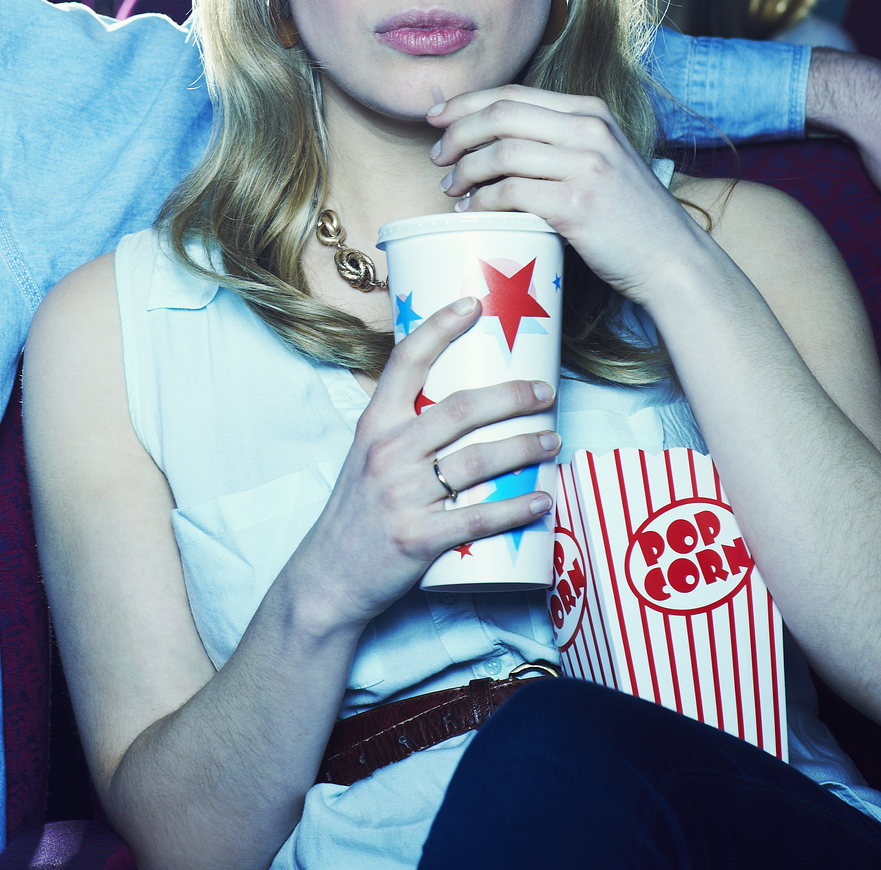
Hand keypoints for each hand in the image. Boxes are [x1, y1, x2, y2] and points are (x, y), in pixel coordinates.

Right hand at [286, 297, 556, 631]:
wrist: (327, 577)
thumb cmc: (356, 515)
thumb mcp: (367, 459)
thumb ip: (405, 432)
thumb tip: (464, 407)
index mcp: (373, 426)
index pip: (406, 363)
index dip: (439, 328)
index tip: (473, 304)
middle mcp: (386, 454)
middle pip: (459, 410)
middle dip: (511, 395)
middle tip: (545, 391)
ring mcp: (402, 496)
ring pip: (477, 461)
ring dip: (525, 447)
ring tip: (553, 441)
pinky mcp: (418, 539)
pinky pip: (479, 518)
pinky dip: (517, 507)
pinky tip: (543, 500)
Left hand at [427, 84, 710, 302]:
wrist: (671, 258)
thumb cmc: (626, 215)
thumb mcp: (599, 159)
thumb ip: (556, 142)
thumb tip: (490, 140)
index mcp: (591, 112)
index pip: (513, 94)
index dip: (466, 103)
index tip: (437, 119)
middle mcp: (590, 130)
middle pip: (501, 115)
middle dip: (457, 134)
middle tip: (437, 157)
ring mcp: (586, 166)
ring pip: (501, 152)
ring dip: (465, 170)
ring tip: (451, 188)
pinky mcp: (578, 205)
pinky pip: (511, 193)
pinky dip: (482, 201)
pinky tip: (471, 212)